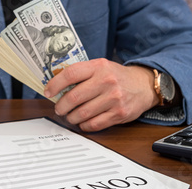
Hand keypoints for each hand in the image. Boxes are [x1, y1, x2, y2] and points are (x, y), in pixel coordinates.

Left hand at [44, 59, 158, 131]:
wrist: (143, 85)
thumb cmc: (116, 76)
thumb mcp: (100, 66)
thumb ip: (81, 73)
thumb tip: (55, 83)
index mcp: (98, 67)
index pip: (70, 74)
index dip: (55, 84)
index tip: (48, 91)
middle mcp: (106, 82)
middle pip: (74, 97)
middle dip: (61, 106)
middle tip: (58, 108)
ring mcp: (114, 99)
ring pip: (82, 113)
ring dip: (71, 117)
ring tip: (69, 115)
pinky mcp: (119, 114)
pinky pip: (94, 124)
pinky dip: (84, 125)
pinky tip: (82, 122)